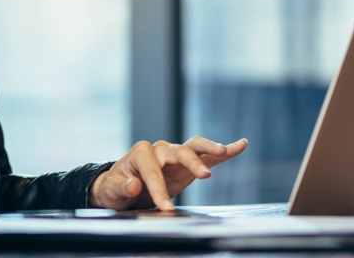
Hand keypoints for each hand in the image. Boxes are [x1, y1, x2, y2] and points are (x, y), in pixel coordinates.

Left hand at [90, 136, 248, 210]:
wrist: (122, 187)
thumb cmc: (116, 187)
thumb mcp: (112, 190)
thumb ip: (122, 187)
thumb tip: (134, 185)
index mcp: (141, 153)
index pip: (152, 171)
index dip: (159, 189)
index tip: (165, 208)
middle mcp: (160, 149)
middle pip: (179, 151)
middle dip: (191, 162)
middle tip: (204, 175)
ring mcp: (175, 154)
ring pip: (195, 147)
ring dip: (210, 149)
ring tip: (225, 151)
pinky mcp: (188, 164)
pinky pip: (208, 156)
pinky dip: (224, 151)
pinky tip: (241, 145)